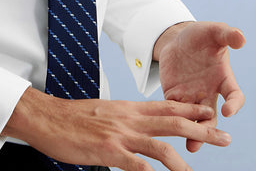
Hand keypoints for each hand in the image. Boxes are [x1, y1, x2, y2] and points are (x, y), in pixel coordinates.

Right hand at [2, 87, 230, 170]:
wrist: (48, 116)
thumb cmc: (73, 117)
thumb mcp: (103, 112)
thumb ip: (122, 120)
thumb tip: (135, 131)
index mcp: (127, 108)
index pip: (164, 106)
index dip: (189, 110)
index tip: (208, 113)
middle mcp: (128, 119)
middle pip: (171, 122)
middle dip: (200, 129)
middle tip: (223, 136)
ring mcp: (120, 134)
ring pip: (161, 145)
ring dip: (184, 161)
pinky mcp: (108, 151)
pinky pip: (137, 165)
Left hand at [156, 21, 245, 152]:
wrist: (178, 40)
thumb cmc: (200, 36)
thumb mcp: (212, 30)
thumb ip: (226, 34)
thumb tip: (240, 37)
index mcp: (223, 78)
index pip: (234, 94)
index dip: (234, 103)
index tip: (229, 109)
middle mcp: (209, 91)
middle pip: (212, 114)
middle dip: (210, 127)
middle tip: (207, 138)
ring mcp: (191, 95)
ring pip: (193, 118)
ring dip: (192, 132)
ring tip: (191, 146)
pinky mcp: (174, 95)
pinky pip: (173, 110)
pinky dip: (171, 119)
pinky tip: (167, 129)